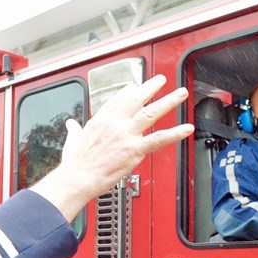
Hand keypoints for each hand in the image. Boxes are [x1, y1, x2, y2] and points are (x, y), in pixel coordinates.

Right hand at [30, 75, 193, 220]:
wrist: (78, 177)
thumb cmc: (75, 163)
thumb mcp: (72, 139)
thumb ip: (74, 129)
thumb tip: (71, 125)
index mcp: (101, 119)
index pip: (118, 99)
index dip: (129, 91)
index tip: (135, 87)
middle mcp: (116, 123)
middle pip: (137, 98)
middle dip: (151, 87)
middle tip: (161, 80)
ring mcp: (127, 135)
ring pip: (152, 112)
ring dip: (169, 101)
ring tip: (180, 93)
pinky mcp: (135, 149)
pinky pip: (159, 139)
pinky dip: (175, 133)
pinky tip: (186, 128)